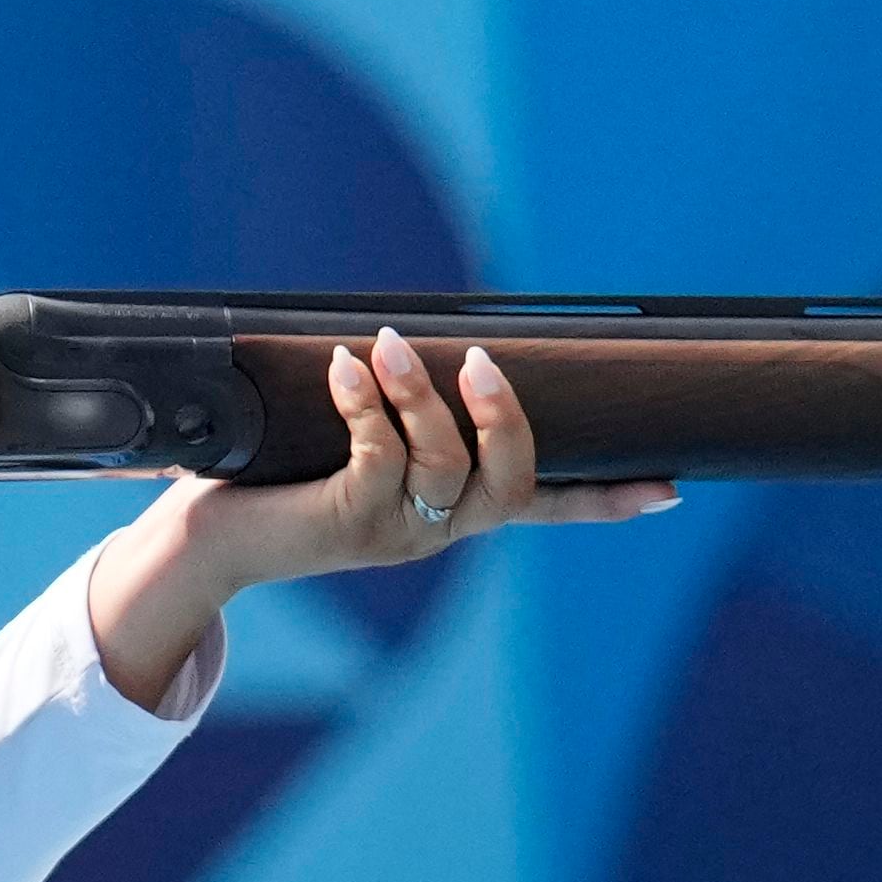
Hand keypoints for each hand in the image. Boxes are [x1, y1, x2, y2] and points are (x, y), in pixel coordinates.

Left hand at [87, 327, 678, 709]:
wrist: (209, 542)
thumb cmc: (279, 479)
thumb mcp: (352, 445)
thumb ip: (395, 412)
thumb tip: (413, 339)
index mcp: (452, 514)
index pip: (546, 507)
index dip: (608, 500)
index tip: (671, 490)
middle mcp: (437, 530)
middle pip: (511, 481)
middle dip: (505, 415)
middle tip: (477, 361)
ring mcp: (398, 534)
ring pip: (444, 463)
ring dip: (418, 395)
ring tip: (385, 348)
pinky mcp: (349, 524)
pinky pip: (378, 458)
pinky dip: (367, 405)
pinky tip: (346, 369)